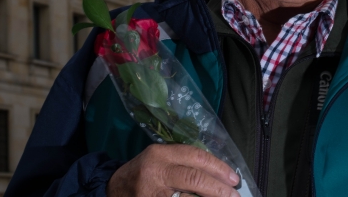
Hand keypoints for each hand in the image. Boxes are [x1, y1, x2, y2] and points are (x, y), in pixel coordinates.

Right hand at [106, 144, 240, 196]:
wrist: (112, 190)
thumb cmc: (143, 173)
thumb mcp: (160, 159)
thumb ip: (183, 162)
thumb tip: (218, 173)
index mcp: (160, 154)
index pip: (195, 156)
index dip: (218, 167)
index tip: (234, 178)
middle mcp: (156, 172)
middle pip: (194, 178)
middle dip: (218, 188)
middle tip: (235, 195)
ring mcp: (153, 194)